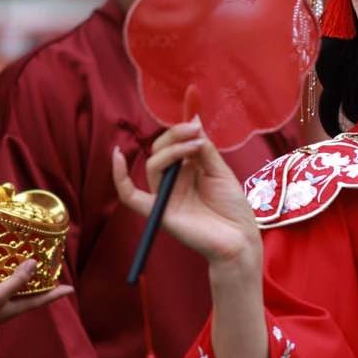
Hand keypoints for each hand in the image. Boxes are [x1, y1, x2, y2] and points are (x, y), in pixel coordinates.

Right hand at [0, 261, 74, 355]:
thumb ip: (16, 281)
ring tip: (29, 268)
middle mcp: (10, 308)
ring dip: (24, 281)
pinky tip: (1, 270)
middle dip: (43, 286)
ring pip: (16, 291)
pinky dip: (6, 279)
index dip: (57, 294)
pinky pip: (2, 288)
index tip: (71, 288)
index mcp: (17, 307)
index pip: (42, 300)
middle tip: (51, 273)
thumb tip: (35, 264)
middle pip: (32, 296)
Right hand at [112, 116, 263, 274]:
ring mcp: (165, 196)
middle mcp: (173, 181)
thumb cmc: (233, 208)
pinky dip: (120, 178)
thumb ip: (205, 149)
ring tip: (195, 145)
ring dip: (172, 150)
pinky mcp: (160, 211)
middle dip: (175, 135)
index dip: (180, 130)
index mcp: (187, 170)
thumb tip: (193, 121)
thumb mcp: (221, 171)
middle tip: (194, 130)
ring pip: (154, 165)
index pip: (174, 144)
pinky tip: (117, 156)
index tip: (194, 119)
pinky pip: (131, 196)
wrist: (239, 239)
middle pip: (160, 151)